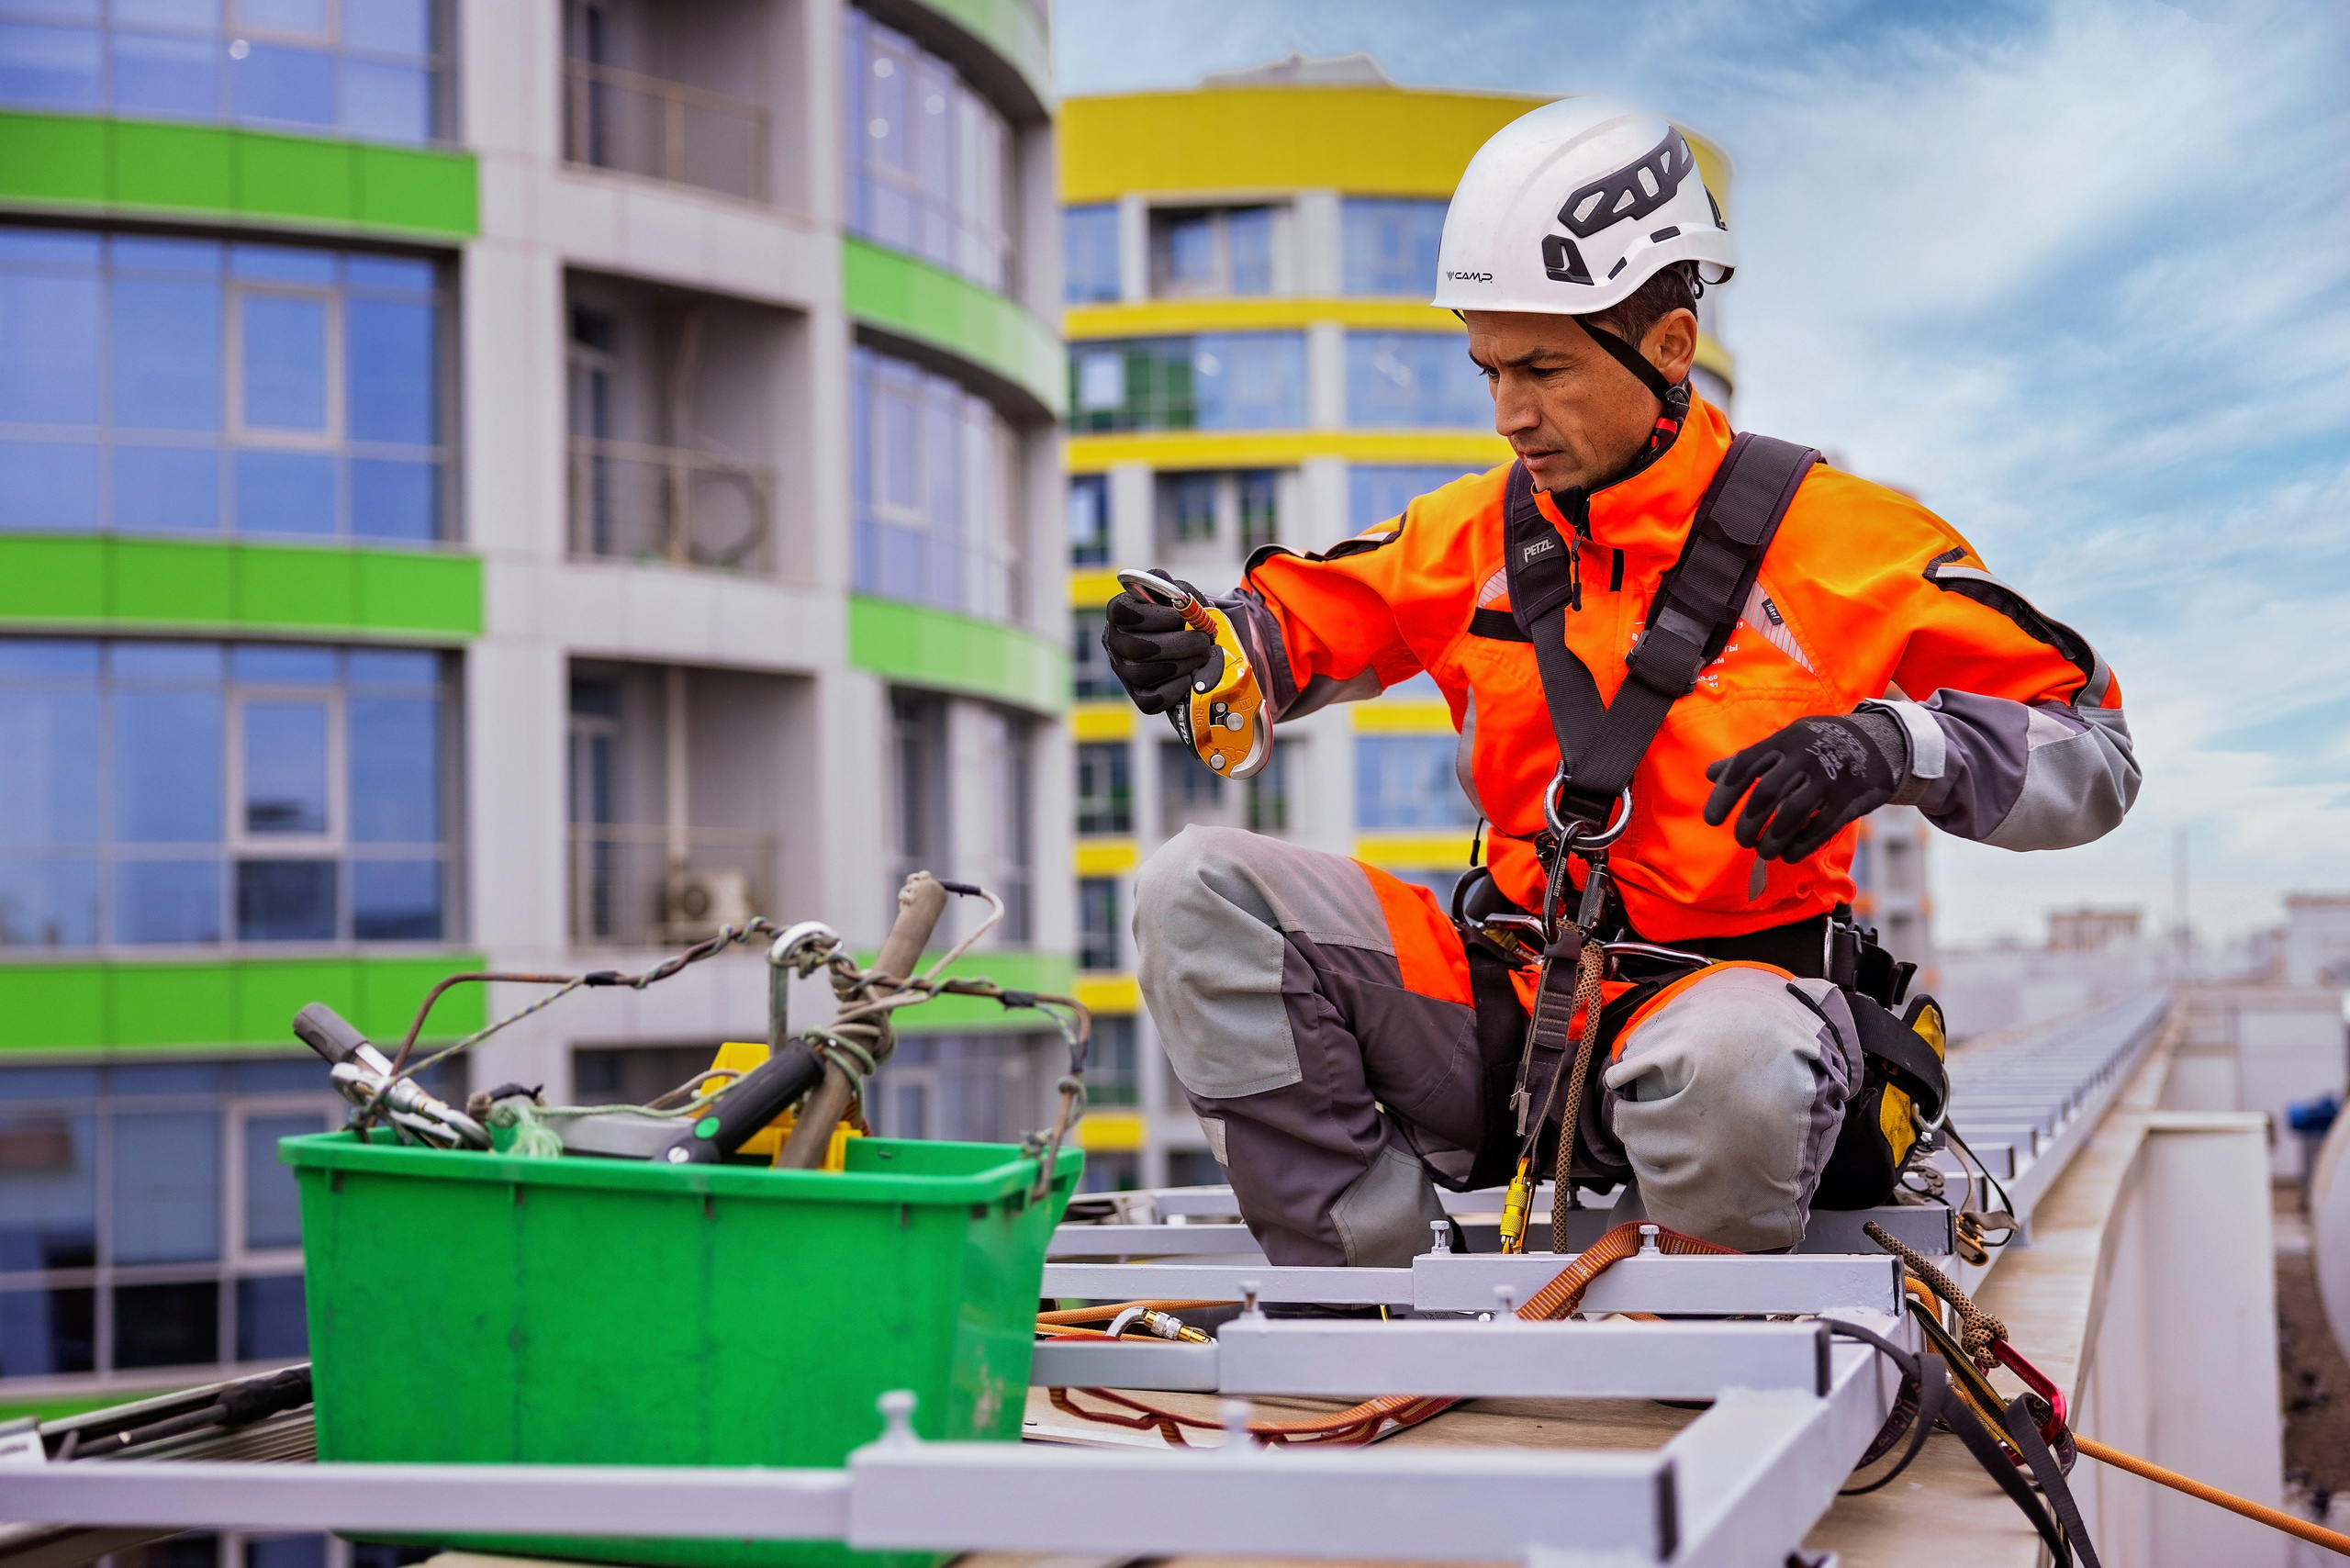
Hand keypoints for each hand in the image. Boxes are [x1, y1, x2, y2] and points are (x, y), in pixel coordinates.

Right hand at [1102, 574, 1213, 714]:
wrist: (1177, 637)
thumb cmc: (1173, 612)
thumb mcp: (1173, 592)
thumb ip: (1177, 590)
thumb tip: (1187, 602)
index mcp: (1119, 611)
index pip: (1125, 614)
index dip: (1156, 617)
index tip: (1181, 618)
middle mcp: (1114, 641)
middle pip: (1138, 649)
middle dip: (1179, 645)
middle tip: (1204, 642)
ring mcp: (1123, 670)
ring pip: (1144, 675)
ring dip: (1181, 666)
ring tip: (1202, 657)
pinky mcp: (1136, 694)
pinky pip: (1150, 701)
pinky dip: (1174, 691)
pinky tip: (1190, 677)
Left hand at [1702, 711, 1904, 862]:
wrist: (1880, 741)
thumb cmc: (1819, 745)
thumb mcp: (1786, 741)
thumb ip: (1750, 759)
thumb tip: (1710, 774)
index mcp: (1784, 741)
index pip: (1744, 767)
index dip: (1724, 796)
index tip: (1712, 820)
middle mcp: (1805, 756)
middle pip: (1765, 794)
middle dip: (1748, 823)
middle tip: (1741, 840)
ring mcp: (1830, 777)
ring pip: (1792, 814)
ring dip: (1772, 839)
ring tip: (1762, 851)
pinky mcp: (1851, 799)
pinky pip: (1821, 828)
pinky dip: (1801, 846)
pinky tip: (1788, 854)